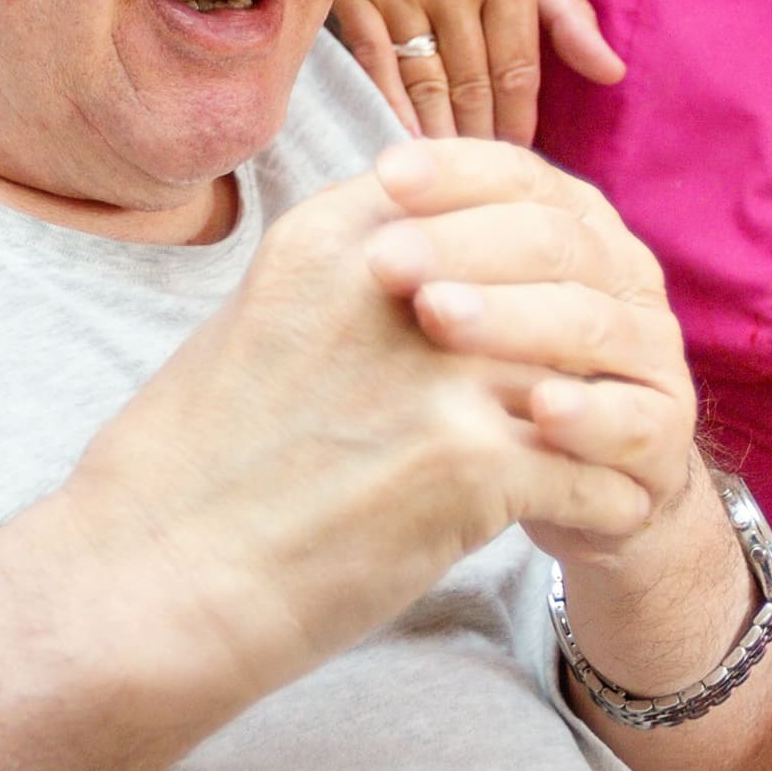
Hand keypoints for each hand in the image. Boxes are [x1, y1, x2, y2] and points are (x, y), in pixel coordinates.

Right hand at [50, 156, 654, 701]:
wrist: (150, 579)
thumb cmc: (187, 470)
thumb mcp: (255, 321)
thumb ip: (348, 282)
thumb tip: (424, 274)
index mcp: (332, 236)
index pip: (480, 191)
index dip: (536, 234)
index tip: (560, 279)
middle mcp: (392, 284)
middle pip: (547, 271)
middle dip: (586, 325)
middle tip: (612, 369)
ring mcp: (437, 371)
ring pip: (581, 370)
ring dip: (610, 412)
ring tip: (622, 443)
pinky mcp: (467, 464)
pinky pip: (588, 469)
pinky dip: (605, 496)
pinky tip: (600, 510)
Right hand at [328, 0, 621, 145]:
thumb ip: (568, 10)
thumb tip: (613, 73)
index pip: (520, 64)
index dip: (522, 118)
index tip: (521, 152)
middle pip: (474, 81)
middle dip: (483, 135)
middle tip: (486, 174)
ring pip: (429, 81)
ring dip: (441, 133)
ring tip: (451, 167)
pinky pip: (378, 68)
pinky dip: (393, 108)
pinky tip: (404, 139)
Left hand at [355, 137, 705, 567]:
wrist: (582, 490)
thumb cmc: (492, 383)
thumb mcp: (458, 308)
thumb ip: (422, 252)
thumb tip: (356, 192)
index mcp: (573, 226)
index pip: (520, 178)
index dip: (455, 172)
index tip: (384, 175)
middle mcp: (621, 276)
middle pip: (552, 241)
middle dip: (465, 244)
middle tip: (386, 258)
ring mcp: (650, 353)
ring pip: (589, 323)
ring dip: (513, 318)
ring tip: (438, 318)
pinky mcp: (663, 434)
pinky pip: (631, 420)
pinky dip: (587, 415)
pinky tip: (538, 411)